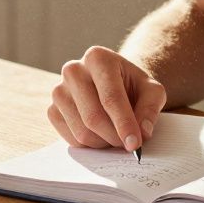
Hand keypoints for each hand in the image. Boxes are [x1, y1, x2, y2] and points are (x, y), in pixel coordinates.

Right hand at [47, 46, 166, 149]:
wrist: (113, 83)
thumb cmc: (132, 86)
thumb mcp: (151, 91)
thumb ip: (150, 109)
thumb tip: (143, 132)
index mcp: (98, 58)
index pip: (111, 97)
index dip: (124, 124)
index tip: (135, 144)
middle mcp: (73, 70)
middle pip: (93, 117)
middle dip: (114, 137)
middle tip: (129, 144)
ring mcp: (59, 90)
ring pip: (82, 131)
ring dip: (104, 143)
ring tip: (116, 136)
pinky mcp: (52, 110)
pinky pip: (70, 138)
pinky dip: (90, 145)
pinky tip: (101, 135)